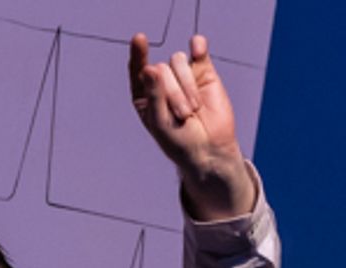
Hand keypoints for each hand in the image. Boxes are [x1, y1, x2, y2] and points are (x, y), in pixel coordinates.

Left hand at [128, 33, 254, 219]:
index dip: (138, 54)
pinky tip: (198, 49)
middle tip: (182, 115)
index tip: (140, 40)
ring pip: (178, 63)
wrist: (208, 149)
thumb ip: (154, 95)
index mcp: (145, 95)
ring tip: (192, 110)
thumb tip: (149, 68)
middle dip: (172, 94)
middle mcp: (162, 83)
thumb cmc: (178, 141)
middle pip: (161, 70)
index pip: (137, 69)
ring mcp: (183, 76)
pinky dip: (198, 47)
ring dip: (186, 88)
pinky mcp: (204, 73)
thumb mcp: (159, 122)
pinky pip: (198, 51)